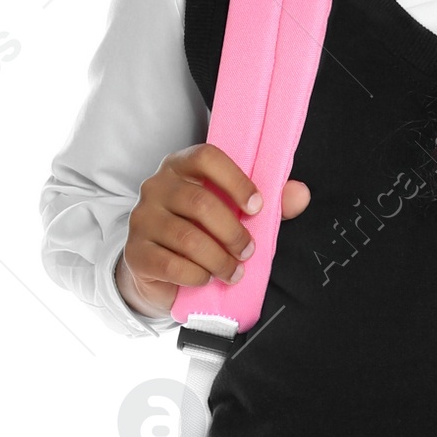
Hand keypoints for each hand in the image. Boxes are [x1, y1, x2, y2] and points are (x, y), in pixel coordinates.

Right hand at [120, 145, 311, 315]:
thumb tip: (300, 194)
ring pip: (187, 238)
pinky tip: (206, 279)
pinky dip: (197, 275)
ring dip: (219, 259)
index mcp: (180, 167)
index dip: (236, 180)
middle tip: (248, 251)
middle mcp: (156, 186)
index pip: (206, 157)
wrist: (160, 273)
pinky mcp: (135, 252)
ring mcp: (142, 219)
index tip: (257, 207)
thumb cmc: (201, 234)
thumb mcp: (236, 214)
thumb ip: (271, 203)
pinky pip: (171, 264)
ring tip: (233, 272)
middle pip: (199, 202)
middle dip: (233, 232)